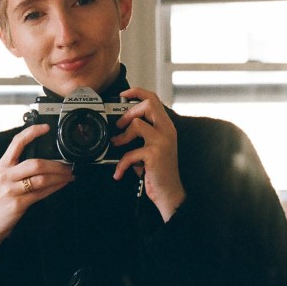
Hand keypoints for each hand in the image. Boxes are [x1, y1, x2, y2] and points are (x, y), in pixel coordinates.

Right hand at [0, 124, 73, 246]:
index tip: (46, 128)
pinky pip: (40, 193)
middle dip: (56, 164)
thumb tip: (43, 163)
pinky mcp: (17, 204)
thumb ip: (18, 170)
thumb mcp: (2, 180)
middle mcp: (6, 175)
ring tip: (69, 176)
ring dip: (59, 177)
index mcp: (3, 166)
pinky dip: (54, 188)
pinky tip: (61, 185)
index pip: (17, 142)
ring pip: (41, 179)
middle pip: (35, 163)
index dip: (32, 132)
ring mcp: (11, 190)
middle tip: (68, 165)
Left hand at [110, 87, 186, 221]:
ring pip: (137, 124)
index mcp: (166, 126)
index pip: (154, 99)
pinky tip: (119, 172)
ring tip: (117, 145)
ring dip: (122, 136)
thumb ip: (141, 136)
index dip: (137, 92)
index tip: (123, 94)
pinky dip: (121, 164)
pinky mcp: (154, 154)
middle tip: (120, 125)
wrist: (169, 193)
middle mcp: (167, 130)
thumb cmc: (158, 171)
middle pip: (148, 104)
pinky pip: (130, 153)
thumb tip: (119, 128)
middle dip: (129, 112)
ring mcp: (162, 141)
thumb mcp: (152, 148)